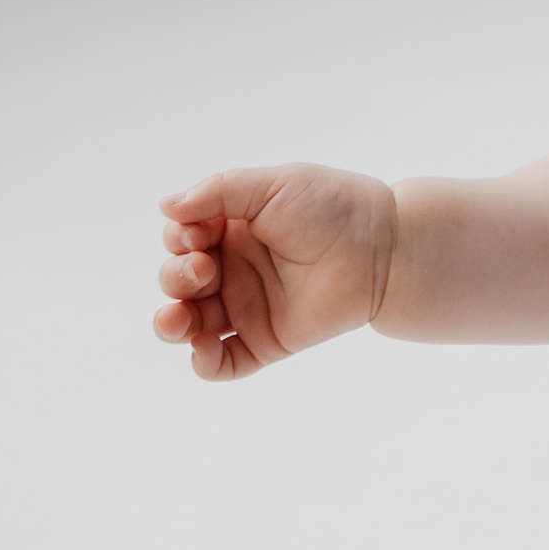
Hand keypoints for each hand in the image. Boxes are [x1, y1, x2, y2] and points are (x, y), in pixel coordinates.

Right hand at [153, 163, 397, 380]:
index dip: (178, 238)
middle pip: (179, 282)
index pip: (182, 239)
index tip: (199, 233)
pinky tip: (202, 348)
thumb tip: (165, 205)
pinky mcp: (266, 341)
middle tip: (204, 268)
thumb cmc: (332, 207)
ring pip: (190, 326)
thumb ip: (219, 191)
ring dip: (171, 324)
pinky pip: (224, 364)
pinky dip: (203, 364)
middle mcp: (235, 269)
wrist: (383, 248)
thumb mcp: (274, 185)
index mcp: (232, 230)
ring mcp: (249, 307)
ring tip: (177, 320)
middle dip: (176, 277)